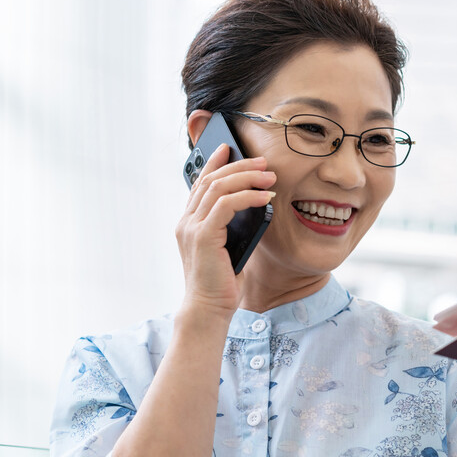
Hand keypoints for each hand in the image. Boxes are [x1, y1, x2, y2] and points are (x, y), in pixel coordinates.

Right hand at [175, 144, 275, 319]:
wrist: (209, 308)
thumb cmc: (221, 282)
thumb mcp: (228, 247)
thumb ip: (232, 226)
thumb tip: (254, 203)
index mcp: (189, 223)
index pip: (200, 183)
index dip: (214, 162)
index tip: (230, 148)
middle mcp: (186, 222)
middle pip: (211, 180)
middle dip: (239, 167)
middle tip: (264, 163)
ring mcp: (191, 228)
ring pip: (218, 188)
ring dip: (247, 178)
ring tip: (270, 177)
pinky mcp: (203, 236)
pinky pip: (226, 205)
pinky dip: (247, 197)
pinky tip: (265, 197)